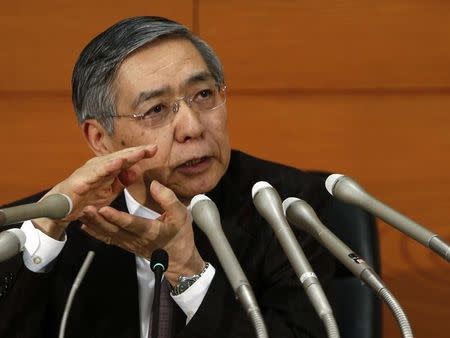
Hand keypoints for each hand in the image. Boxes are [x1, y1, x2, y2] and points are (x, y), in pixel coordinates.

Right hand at [33, 144, 156, 238]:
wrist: (62, 208)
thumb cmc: (86, 197)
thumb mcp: (110, 191)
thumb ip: (123, 181)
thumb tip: (137, 171)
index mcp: (107, 168)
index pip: (127, 159)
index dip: (141, 154)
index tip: (156, 149)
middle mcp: (99, 165)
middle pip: (122, 156)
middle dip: (137, 151)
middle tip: (153, 147)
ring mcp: (90, 171)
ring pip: (111, 161)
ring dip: (126, 156)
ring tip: (140, 152)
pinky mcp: (82, 180)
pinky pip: (96, 173)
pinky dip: (107, 167)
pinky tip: (118, 163)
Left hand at [79, 180, 203, 285]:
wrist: (178, 260)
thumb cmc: (180, 236)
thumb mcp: (181, 215)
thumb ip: (168, 200)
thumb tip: (154, 184)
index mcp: (151, 231)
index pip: (132, 224)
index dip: (117, 217)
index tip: (104, 209)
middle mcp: (137, 239)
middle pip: (114, 230)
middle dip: (98, 220)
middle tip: (85, 209)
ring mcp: (129, 244)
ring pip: (108, 235)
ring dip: (94, 225)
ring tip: (82, 214)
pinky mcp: (125, 245)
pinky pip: (108, 239)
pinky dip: (95, 233)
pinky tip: (84, 226)